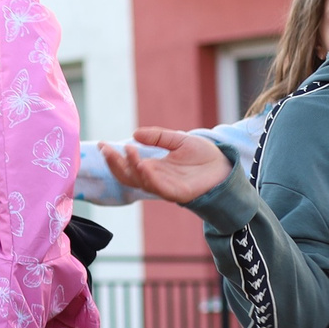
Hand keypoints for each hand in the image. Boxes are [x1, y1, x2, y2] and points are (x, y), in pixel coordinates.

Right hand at [98, 128, 230, 204]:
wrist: (226, 168)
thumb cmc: (204, 157)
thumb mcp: (179, 140)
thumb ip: (158, 137)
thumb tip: (135, 134)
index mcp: (153, 167)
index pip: (127, 164)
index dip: (113, 156)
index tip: (102, 144)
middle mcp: (154, 178)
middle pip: (126, 175)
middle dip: (114, 163)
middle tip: (106, 149)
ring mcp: (164, 186)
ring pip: (140, 181)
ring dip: (131, 167)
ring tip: (127, 150)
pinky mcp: (176, 193)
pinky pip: (158, 187)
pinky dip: (149, 177)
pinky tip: (143, 165)